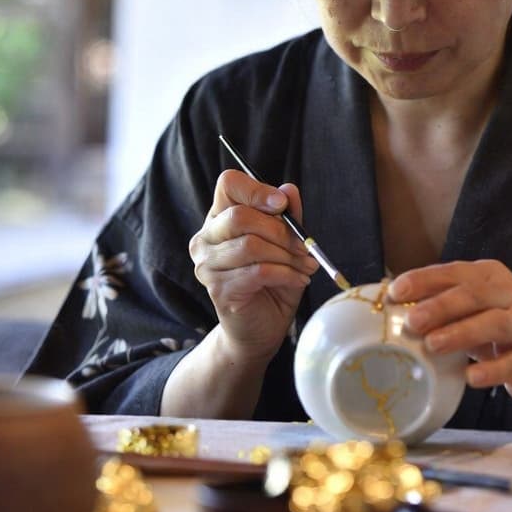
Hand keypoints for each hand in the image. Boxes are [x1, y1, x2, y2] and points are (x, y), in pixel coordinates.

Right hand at [189, 170, 318, 363]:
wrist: (261, 328)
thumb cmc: (272, 280)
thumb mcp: (286, 244)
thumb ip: (287, 216)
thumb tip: (289, 190)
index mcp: (220, 217)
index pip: (228, 184)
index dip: (256, 190)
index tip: (282, 205)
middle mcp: (206, 238)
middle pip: (239, 216)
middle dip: (280, 230)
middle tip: (304, 246)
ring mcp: (207, 265)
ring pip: (250, 245)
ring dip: (286, 255)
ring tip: (305, 265)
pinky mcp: (218, 289)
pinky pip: (257, 272)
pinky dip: (286, 273)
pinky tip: (299, 279)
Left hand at [387, 260, 511, 434]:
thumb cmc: (501, 334)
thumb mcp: (475, 311)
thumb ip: (445, 304)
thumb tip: (393, 304)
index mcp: (491, 275)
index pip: (454, 272)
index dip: (424, 280)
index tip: (395, 292)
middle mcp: (510, 294)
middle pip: (473, 294)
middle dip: (439, 305)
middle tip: (411, 320)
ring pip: (493, 323)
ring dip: (460, 333)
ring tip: (433, 345)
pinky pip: (511, 363)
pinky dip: (490, 370)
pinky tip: (470, 378)